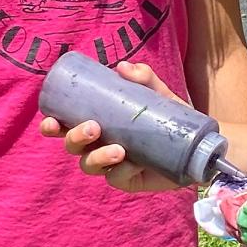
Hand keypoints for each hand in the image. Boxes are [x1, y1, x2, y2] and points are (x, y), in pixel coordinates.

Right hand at [38, 61, 183, 191]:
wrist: (196, 142)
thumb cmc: (168, 115)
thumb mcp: (158, 93)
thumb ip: (144, 77)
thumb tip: (122, 67)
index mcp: (98, 123)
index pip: (65, 126)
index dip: (52, 126)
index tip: (50, 121)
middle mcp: (100, 144)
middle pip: (73, 147)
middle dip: (75, 138)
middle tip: (92, 127)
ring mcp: (113, 164)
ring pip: (89, 165)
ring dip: (97, 157)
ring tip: (118, 149)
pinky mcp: (129, 180)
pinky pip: (116, 178)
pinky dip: (121, 171)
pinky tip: (134, 163)